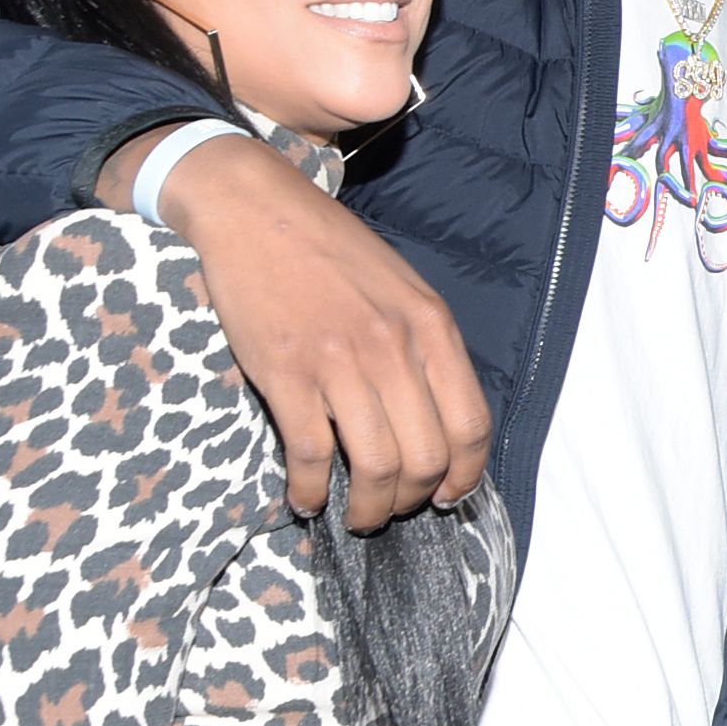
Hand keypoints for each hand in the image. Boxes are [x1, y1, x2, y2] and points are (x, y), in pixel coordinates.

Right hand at [130, 131, 490, 529]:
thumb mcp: (403, 288)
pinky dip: (310, 491)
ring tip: (357, 516)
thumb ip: (425, 347)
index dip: (464, 474)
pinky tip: (306, 499)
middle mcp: (394, 348)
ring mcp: (340, 362)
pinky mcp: (286, 373)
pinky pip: (311, 454)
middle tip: (392, 509)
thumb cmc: (331, 251)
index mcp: (431, 327)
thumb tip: (439, 420)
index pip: (471, 424)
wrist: (255, 209)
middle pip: (426, 457)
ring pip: (375, 466)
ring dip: (369, 509)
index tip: (447, 496)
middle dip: (412, 499)